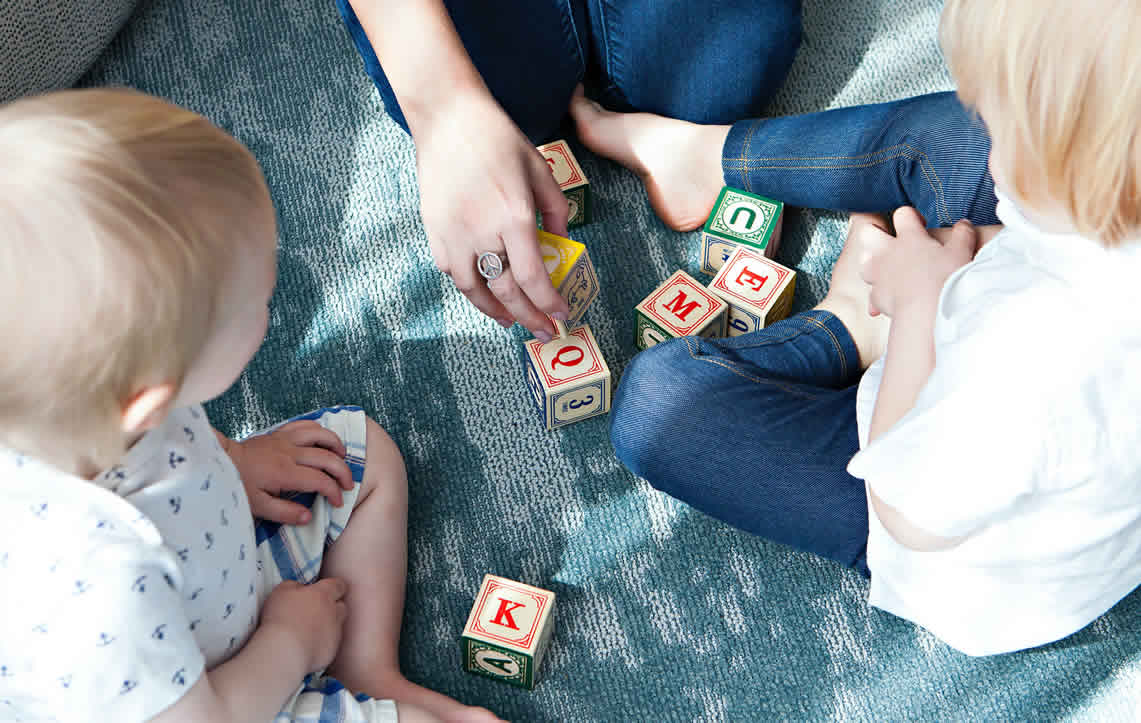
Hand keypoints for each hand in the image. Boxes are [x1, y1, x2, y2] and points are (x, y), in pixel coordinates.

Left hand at [224, 421, 353, 524]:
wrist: (220, 461)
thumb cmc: (238, 485)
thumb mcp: (258, 506)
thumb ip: (285, 513)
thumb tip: (309, 517)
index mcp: (285, 473)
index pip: (320, 481)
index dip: (334, 492)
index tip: (337, 502)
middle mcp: (290, 453)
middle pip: (327, 458)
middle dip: (343, 472)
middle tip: (348, 485)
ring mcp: (286, 440)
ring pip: (321, 435)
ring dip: (336, 445)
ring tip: (342, 458)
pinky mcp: (280, 433)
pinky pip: (306, 425)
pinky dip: (320, 430)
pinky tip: (324, 440)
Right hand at [260, 578, 347, 673]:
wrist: (285, 650)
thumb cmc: (281, 617)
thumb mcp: (282, 591)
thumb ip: (294, 585)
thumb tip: (299, 588)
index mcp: (324, 594)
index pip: (339, 585)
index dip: (334, 587)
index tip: (327, 589)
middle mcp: (334, 612)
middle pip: (341, 607)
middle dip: (333, 607)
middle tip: (316, 611)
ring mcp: (335, 633)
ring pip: (337, 626)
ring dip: (327, 626)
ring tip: (310, 630)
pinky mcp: (331, 651)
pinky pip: (330, 644)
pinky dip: (322, 644)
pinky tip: (307, 646)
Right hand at [413, 89, 570, 338]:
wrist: (448, 118)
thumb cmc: (498, 139)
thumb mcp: (540, 170)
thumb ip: (556, 211)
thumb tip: (561, 245)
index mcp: (514, 216)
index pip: (533, 277)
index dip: (548, 303)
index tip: (561, 316)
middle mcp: (482, 231)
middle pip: (507, 291)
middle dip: (529, 318)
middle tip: (544, 332)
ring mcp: (453, 233)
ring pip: (474, 290)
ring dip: (495, 311)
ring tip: (512, 319)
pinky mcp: (434, 230)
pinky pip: (452, 271)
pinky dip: (470, 287)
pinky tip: (484, 290)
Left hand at [860, 207, 978, 318]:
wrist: (927, 313)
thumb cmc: (945, 280)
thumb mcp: (961, 252)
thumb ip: (962, 234)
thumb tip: (963, 224)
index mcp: (909, 237)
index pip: (902, 214)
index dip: (911, 216)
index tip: (920, 225)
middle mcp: (888, 252)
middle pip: (868, 232)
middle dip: (876, 231)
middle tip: (890, 238)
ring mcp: (878, 274)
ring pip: (863, 260)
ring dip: (872, 262)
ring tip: (886, 267)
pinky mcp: (876, 296)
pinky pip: (871, 293)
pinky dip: (877, 295)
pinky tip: (886, 299)